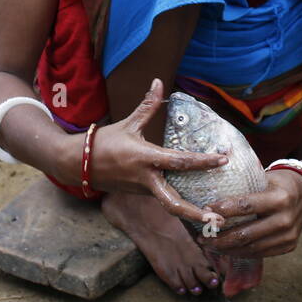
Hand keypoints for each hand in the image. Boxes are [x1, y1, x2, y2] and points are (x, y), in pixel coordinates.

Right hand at [86, 78, 229, 224]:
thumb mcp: (128, 124)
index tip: (223, 159)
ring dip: (191, 213)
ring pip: (170, 204)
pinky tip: (198, 204)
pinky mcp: (142, 194)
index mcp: (145, 158)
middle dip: (196, 212)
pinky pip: (165, 199)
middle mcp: (146, 179)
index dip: (203, 161)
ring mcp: (143, 190)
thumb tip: (159, 81)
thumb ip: (148, 106)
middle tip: (219, 218)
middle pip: (173, 202)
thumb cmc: (105, 142)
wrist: (78, 164)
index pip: (180, 161)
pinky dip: (181, 202)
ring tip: (215, 220)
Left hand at [202, 165, 301, 257]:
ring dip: (226, 249)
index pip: (245, 206)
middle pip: (245, 234)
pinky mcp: (288, 246)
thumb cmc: (278, 183)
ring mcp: (288, 236)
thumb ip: (243, 185)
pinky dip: (240, 253)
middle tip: (201, 236)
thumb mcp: (265, 177)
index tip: (205, 211)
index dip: (223, 210)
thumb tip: (210, 190)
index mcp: (279, 198)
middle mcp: (285, 219)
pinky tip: (226, 249)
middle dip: (219, 238)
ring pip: (250, 248)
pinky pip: (259, 253)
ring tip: (208, 245)